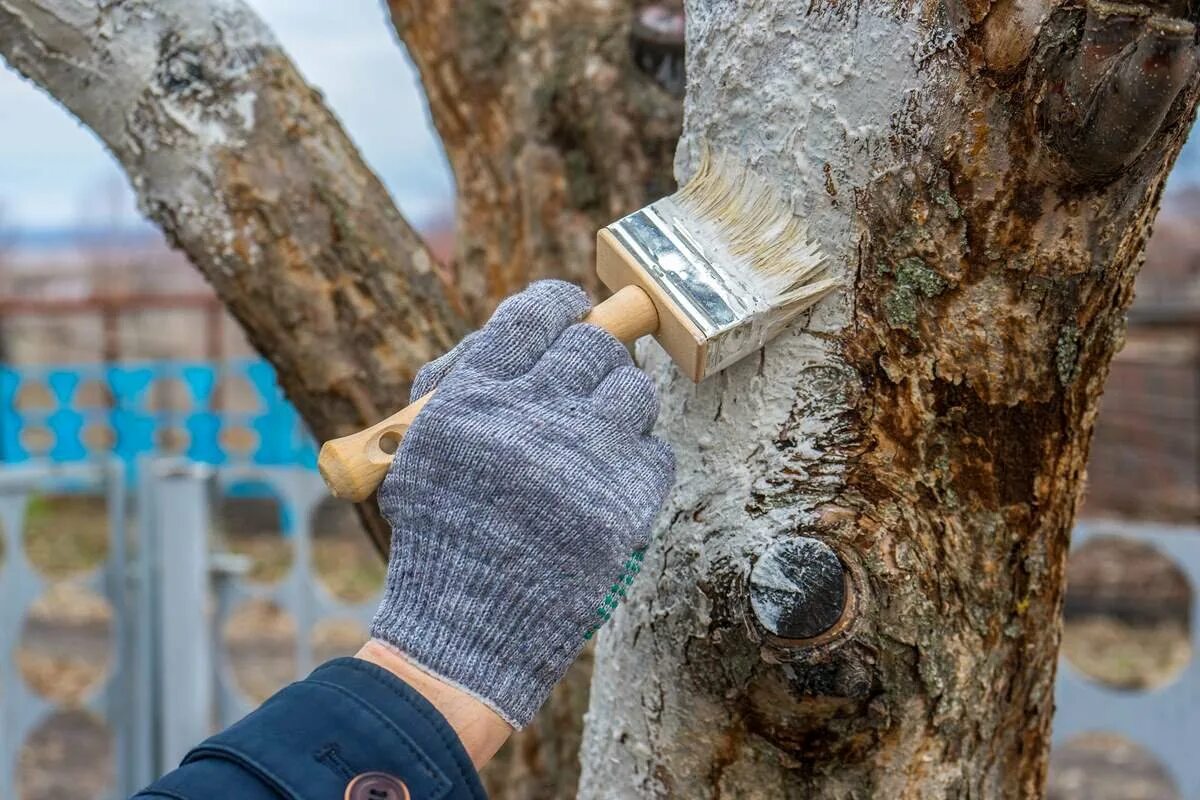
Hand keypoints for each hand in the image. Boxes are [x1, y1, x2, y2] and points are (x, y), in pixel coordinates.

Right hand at [368, 280, 674, 728]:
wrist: (469, 627)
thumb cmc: (443, 535)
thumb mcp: (419, 450)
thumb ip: (461, 382)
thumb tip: (530, 327)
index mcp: (474, 398)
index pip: (532, 316)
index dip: (558, 305)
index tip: (570, 309)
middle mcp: (531, 416)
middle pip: (592, 345)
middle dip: (594, 355)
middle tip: (586, 377)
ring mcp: (584, 457)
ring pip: (633, 390)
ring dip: (619, 403)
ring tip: (599, 432)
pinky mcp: (625, 500)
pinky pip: (655, 449)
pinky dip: (637, 460)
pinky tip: (609, 481)